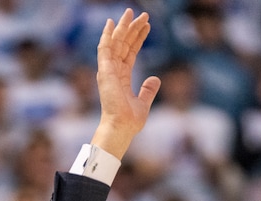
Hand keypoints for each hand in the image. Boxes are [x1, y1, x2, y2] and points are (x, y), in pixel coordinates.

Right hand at [91, 8, 160, 159]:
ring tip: (132, 13)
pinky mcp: (105, 71)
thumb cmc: (130, 121)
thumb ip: (148, 90)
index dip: (138, 39)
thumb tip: (155, 78)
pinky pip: (105, 48)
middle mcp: (113, 71)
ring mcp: (108, 70)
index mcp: (121, 77)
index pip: (131, 53)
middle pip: (124, 44)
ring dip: (123, 27)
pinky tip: (112, 23)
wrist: (122, 128)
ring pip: (115, 42)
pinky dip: (107, 35)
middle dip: (133, 29)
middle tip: (143, 15)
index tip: (147, 27)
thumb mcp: (144, 103)